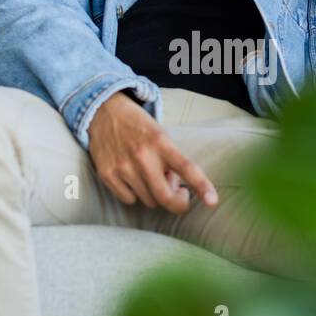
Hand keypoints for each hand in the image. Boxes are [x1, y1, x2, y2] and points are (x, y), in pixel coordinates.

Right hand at [88, 91, 218, 214]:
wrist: (103, 112)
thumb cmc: (138, 126)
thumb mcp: (160, 134)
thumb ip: (170, 160)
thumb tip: (175, 189)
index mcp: (161, 142)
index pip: (186, 167)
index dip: (202, 186)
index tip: (213, 201)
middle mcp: (142, 155)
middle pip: (165, 197)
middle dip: (178, 203)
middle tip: (180, 195)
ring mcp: (123, 167)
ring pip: (148, 201)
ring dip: (154, 194)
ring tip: (149, 176)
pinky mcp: (107, 174)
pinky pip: (129, 200)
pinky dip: (134, 194)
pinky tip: (131, 178)